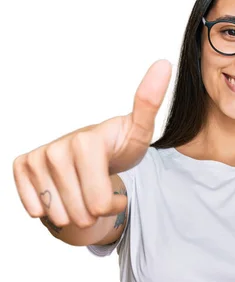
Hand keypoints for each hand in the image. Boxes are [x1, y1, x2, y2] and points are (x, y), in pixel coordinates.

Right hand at [13, 60, 170, 227]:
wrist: (96, 149)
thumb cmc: (119, 144)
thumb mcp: (140, 130)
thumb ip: (150, 103)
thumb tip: (164, 64)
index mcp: (86, 143)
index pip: (101, 204)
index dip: (113, 203)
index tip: (118, 187)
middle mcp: (57, 150)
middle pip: (81, 214)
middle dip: (96, 210)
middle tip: (101, 187)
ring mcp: (37, 158)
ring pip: (59, 216)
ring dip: (75, 212)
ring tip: (85, 188)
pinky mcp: (22, 167)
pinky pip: (34, 208)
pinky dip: (50, 209)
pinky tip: (63, 192)